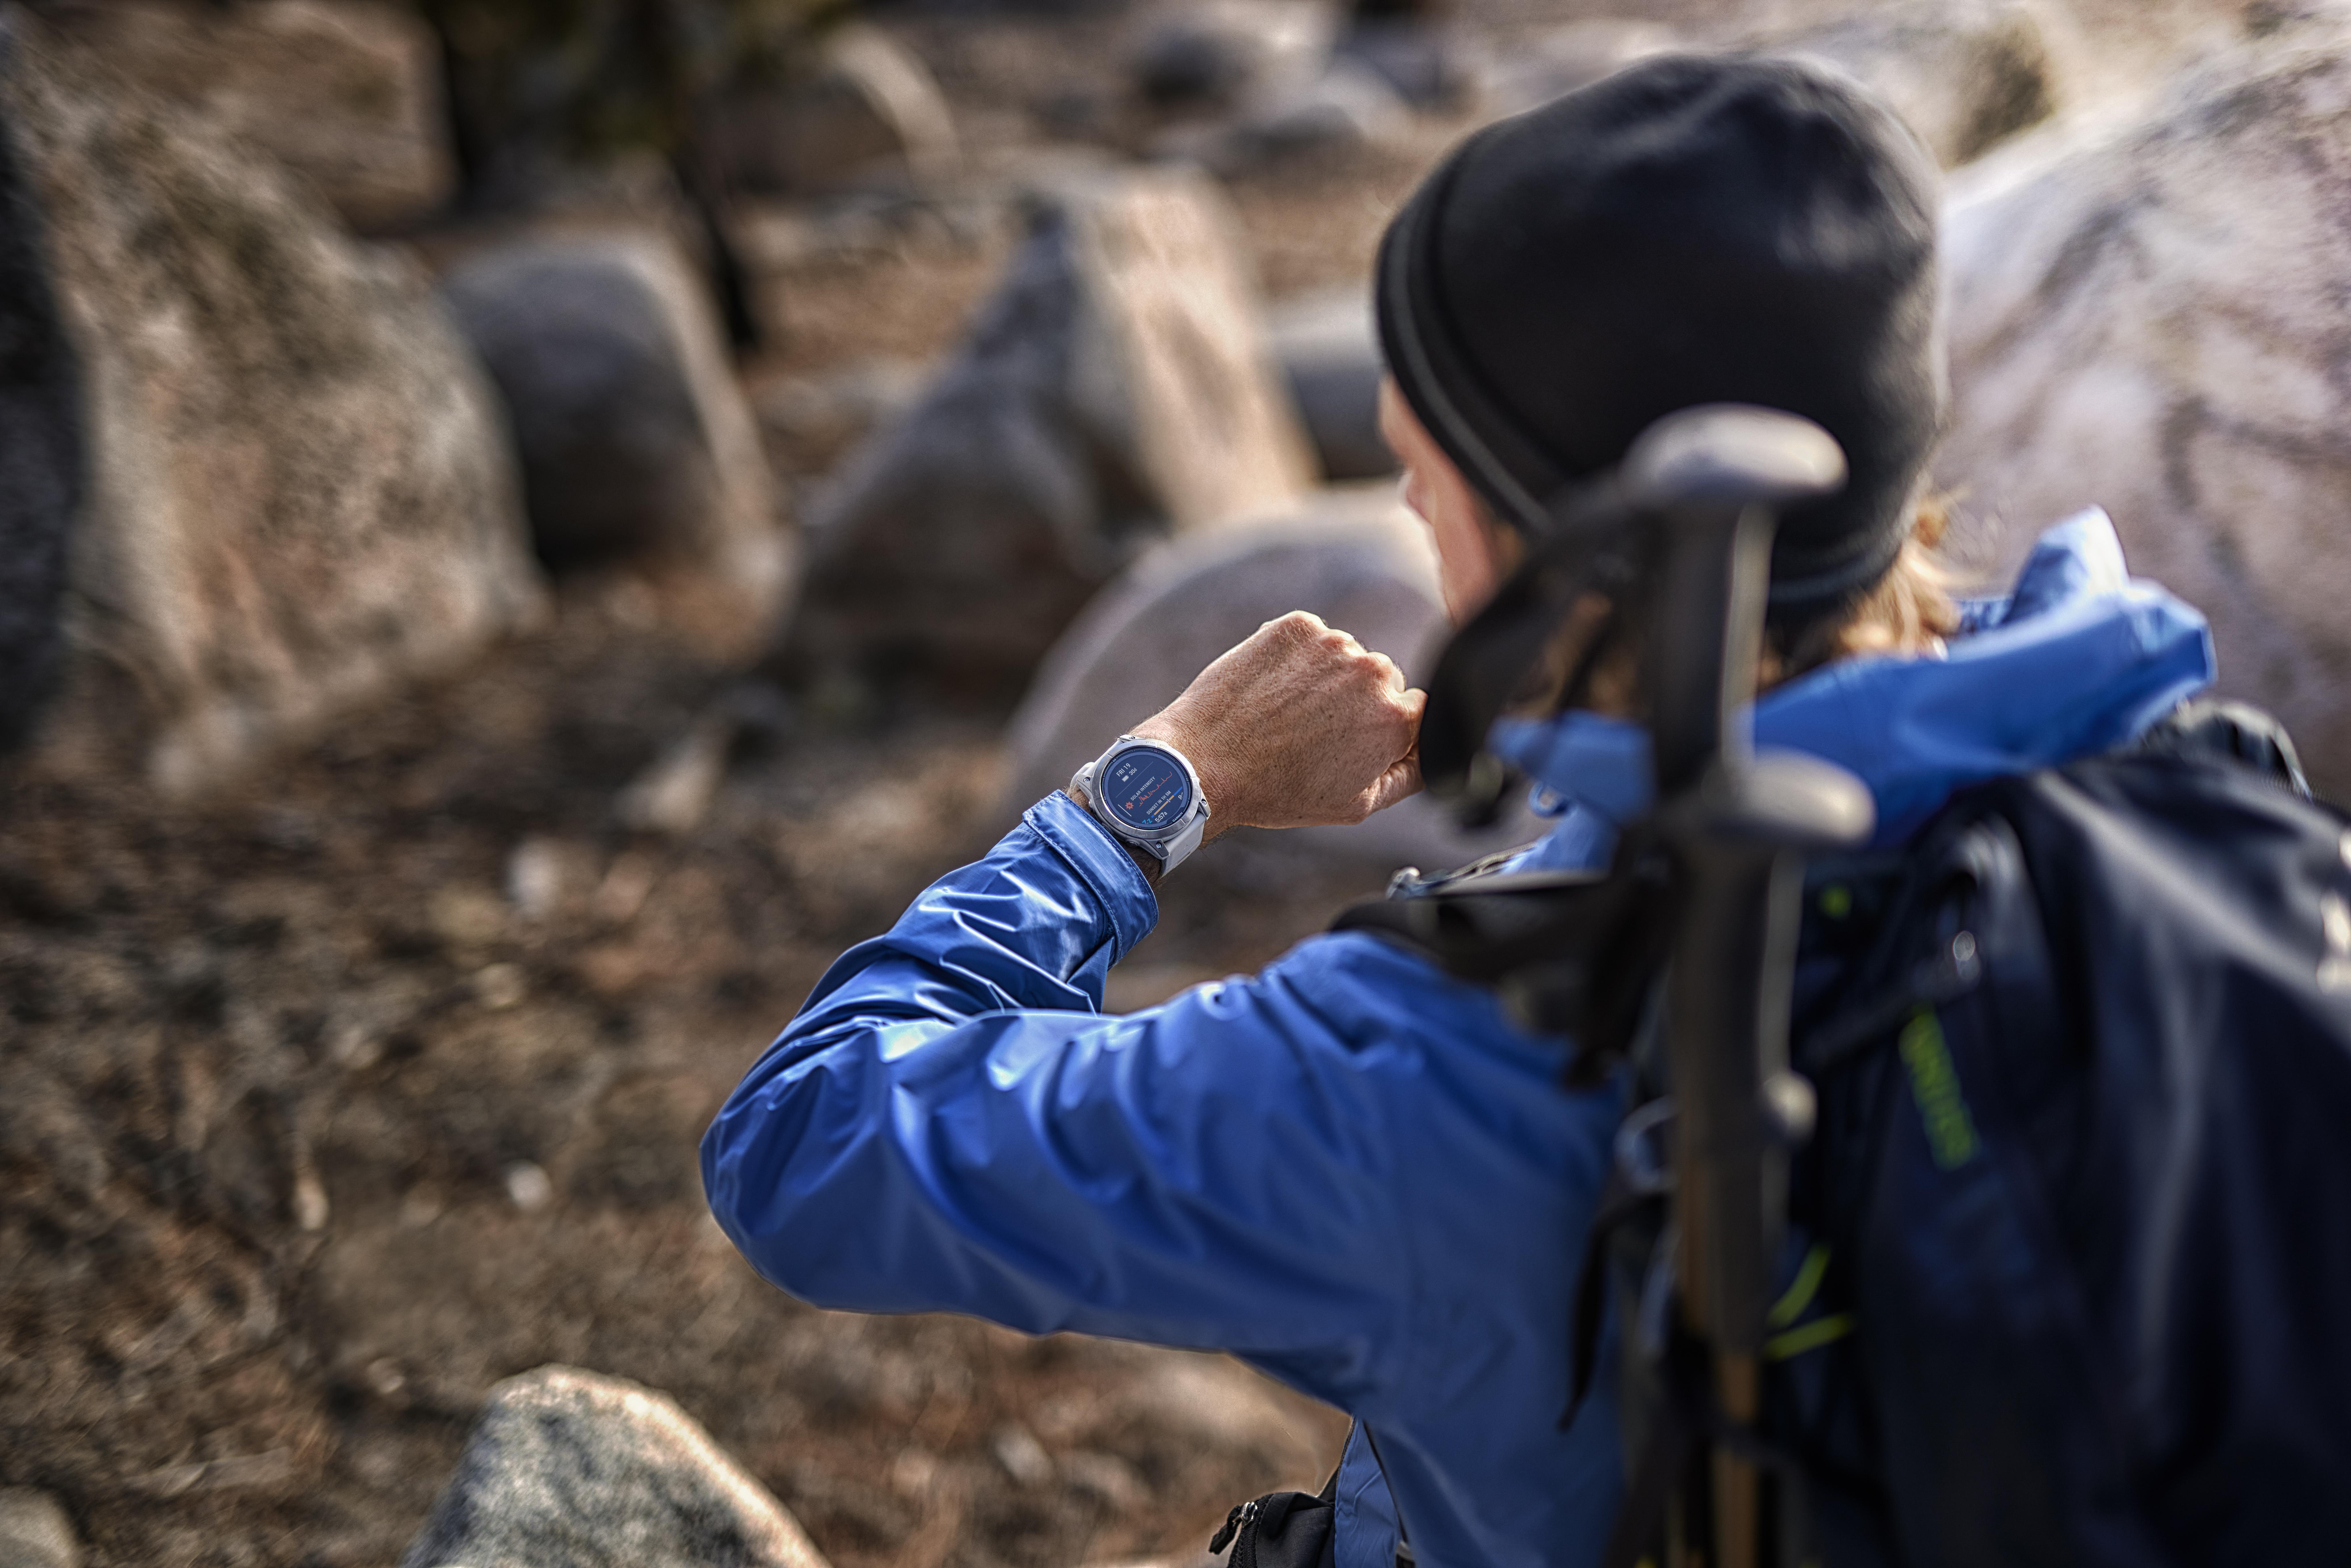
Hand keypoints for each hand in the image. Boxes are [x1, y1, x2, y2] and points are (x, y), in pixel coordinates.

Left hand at [1130, 611, 1424, 840]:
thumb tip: (1433, 754)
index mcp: (1395, 719)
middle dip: (1357, 703)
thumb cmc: (1278, 791)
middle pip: (1383, 682)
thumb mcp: (1355, 805)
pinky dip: (1296, 659)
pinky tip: (1271, 692)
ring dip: (1325, 680)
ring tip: (1286, 715)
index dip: (1388, 731)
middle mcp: (1372, 672)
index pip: (1419, 712)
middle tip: (1313, 735)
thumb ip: (1409, 777)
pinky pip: (1311, 640)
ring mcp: (1332, 644)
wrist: (1204, 762)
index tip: (1354, 743)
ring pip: (1345, 658)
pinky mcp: (1295, 626)